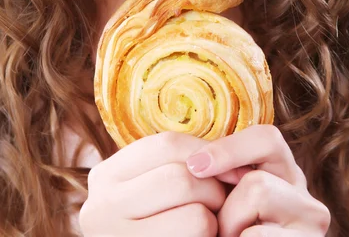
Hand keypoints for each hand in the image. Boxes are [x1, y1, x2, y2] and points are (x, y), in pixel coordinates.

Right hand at [79, 132, 226, 235]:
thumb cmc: (157, 219)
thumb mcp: (151, 187)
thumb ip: (174, 164)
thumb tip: (230, 150)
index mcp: (104, 177)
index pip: (167, 144)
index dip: (207, 151)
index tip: (228, 167)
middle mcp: (99, 208)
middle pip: (182, 178)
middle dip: (213, 189)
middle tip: (222, 202)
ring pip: (195, 216)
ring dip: (215, 220)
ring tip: (211, 224)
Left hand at [186, 125, 330, 236]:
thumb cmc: (223, 230)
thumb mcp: (224, 199)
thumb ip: (220, 178)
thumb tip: (194, 165)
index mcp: (281, 172)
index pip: (266, 138)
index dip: (230, 149)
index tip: (194, 166)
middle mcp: (303, 194)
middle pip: (258, 181)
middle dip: (227, 209)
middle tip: (222, 229)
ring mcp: (311, 224)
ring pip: (260, 205)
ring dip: (233, 229)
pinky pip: (258, 236)